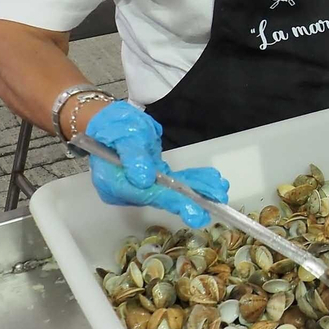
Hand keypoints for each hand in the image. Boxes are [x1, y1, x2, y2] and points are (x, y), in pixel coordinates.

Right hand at [83, 101, 228, 227]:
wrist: (108, 118)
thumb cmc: (113, 125)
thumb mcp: (124, 134)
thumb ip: (133, 156)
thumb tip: (143, 180)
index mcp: (113, 183)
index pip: (146, 195)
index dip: (171, 201)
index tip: (192, 209)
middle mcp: (126, 190)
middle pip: (160, 197)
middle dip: (188, 202)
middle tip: (211, 209)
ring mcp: (139, 185)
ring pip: (171, 191)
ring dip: (196, 191)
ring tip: (219, 190)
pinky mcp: (151, 178)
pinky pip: (173, 183)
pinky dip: (192, 181)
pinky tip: (211, 181)